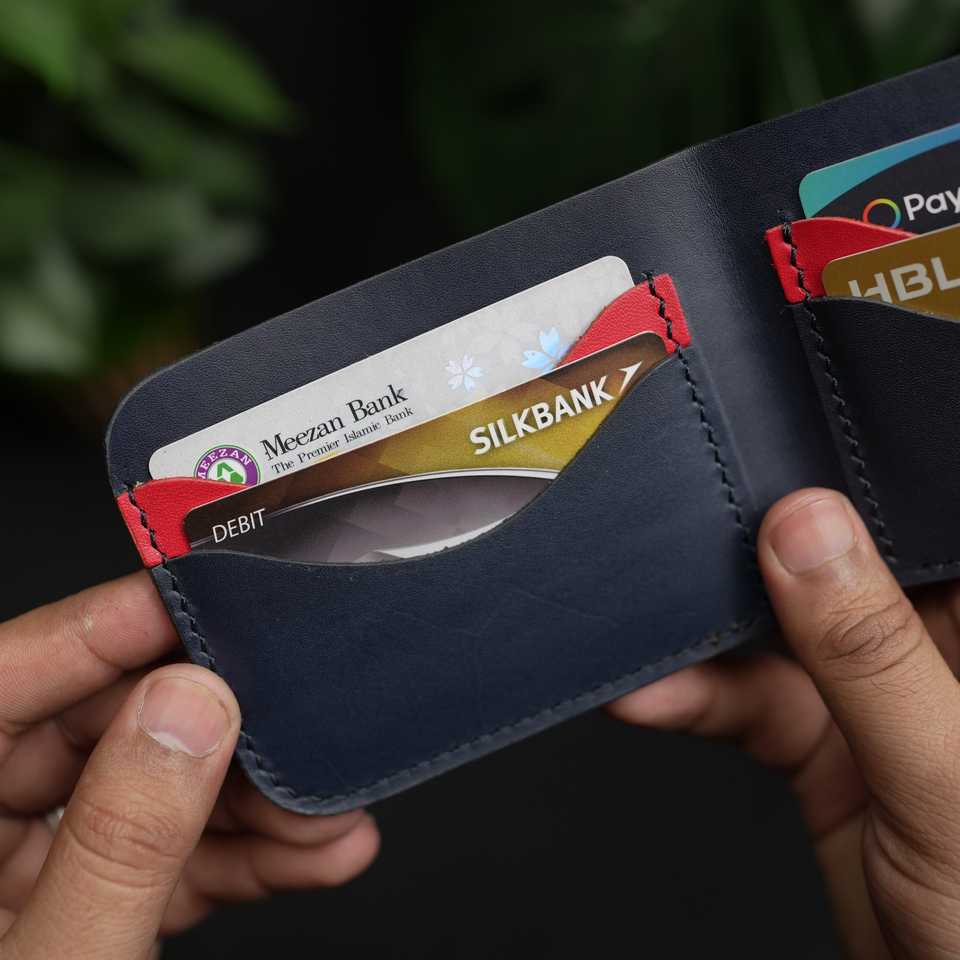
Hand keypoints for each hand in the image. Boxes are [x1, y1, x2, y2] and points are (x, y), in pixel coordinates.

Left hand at [0, 572, 378, 958]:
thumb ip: (121, 839)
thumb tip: (191, 707)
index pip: (7, 679)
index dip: (107, 627)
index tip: (203, 596)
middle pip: (99, 730)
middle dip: (216, 736)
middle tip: (293, 726)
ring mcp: (32, 876)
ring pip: (147, 793)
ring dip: (250, 805)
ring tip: (328, 813)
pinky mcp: (87, 915)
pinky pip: (164, 859)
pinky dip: (240, 857)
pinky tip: (311, 853)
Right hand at [611, 488, 959, 959]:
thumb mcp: (946, 780)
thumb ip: (870, 654)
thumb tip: (805, 530)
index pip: (926, 519)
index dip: (859, 476)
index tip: (777, 440)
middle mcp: (938, 652)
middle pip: (838, 563)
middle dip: (757, 545)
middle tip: (684, 521)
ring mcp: (876, 697)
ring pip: (777, 630)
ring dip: (705, 633)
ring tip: (646, 617)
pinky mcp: (822, 743)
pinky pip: (747, 700)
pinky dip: (693, 697)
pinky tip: (651, 694)